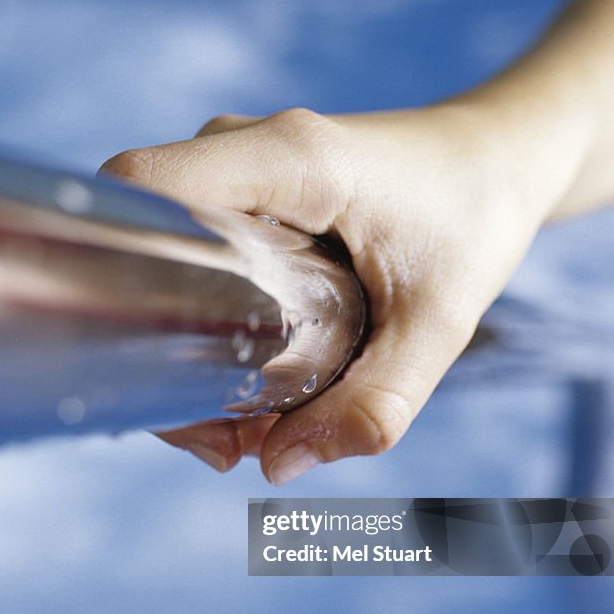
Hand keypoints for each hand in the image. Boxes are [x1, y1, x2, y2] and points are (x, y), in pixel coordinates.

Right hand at [99, 101, 562, 482]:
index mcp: (289, 160)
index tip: (157, 371)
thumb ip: (374, 403)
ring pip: (169, 254)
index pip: (144, 188)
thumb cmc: (474, 221)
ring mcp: (241, 168)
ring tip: (246, 425)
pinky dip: (210, 320)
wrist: (494, 164)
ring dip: (188, 344)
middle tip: (222, 436)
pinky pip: (200, 252)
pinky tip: (257, 386)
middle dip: (165, 351)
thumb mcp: (440, 325)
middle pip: (147, 239)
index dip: (118, 270)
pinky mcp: (250, 191)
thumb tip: (278, 464)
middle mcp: (246, 150)